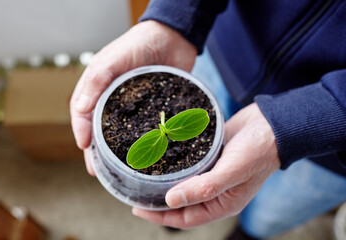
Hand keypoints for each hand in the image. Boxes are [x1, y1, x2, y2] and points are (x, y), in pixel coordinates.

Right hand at [70, 20, 196, 174]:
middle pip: (99, 129)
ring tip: (116, 171)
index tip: (84, 147)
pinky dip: (141, 143)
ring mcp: (133, 107)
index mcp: (99, 88)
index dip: (81, 130)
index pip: (83, 113)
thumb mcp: (114, 58)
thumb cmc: (140, 44)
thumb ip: (97, 80)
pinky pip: (144, 130)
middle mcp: (113, 100)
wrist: (173, 39)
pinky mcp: (152, 111)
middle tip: (97, 170)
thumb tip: (79, 108)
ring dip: (116, 153)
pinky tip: (143, 156)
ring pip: (120, 134)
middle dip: (96, 151)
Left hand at [132, 103, 280, 227]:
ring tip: (144, 174)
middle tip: (135, 190)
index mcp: (222, 203)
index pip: (185, 218)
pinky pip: (189, 165)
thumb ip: (204, 188)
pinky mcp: (210, 156)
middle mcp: (215, 191)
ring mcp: (212, 173)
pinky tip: (161, 155)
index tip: (137, 208)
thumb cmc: (259, 151)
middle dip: (158, 200)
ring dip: (165, 181)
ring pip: (183, 183)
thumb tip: (170, 201)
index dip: (160, 216)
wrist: (273, 123)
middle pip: (181, 202)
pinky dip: (174, 163)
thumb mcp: (232, 172)